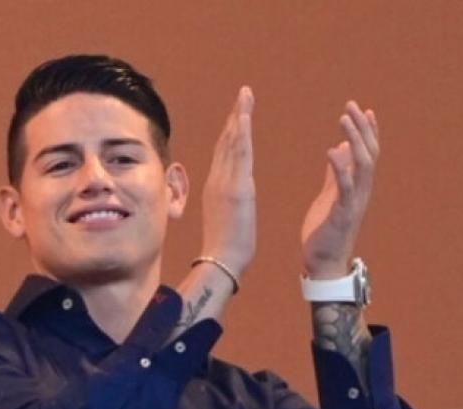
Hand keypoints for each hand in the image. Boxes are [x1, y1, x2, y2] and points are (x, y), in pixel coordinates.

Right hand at [200, 86, 255, 277]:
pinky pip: (238, 155)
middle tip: (244, 93)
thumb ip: (229, 202)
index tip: (238, 113)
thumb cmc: (226, 247)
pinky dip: (240, 133)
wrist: (221, 261)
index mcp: (217, 187)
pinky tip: (244, 116)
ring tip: (246, 95)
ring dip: (239, 116)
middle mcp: (218, 180)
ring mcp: (226, 182)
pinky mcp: (236, 188)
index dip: (231, 130)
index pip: (224, 152)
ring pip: (232, 142)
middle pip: (226, 141)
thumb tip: (233, 198)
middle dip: (235, 116)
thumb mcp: (226, 217)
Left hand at [300, 101, 378, 278]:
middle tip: (352, 105)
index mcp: (357, 187)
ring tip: (345, 119)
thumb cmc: (325, 230)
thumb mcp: (330, 195)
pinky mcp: (342, 214)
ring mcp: (354, 203)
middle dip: (362, 128)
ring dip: (355, 140)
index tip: (364, 109)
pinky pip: (346, 188)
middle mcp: (361, 192)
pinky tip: (332, 151)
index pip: (367, 153)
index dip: (368, 131)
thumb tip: (340, 149)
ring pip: (363, 166)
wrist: (322, 263)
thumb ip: (336, 174)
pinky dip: (341, 169)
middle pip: (368, 153)